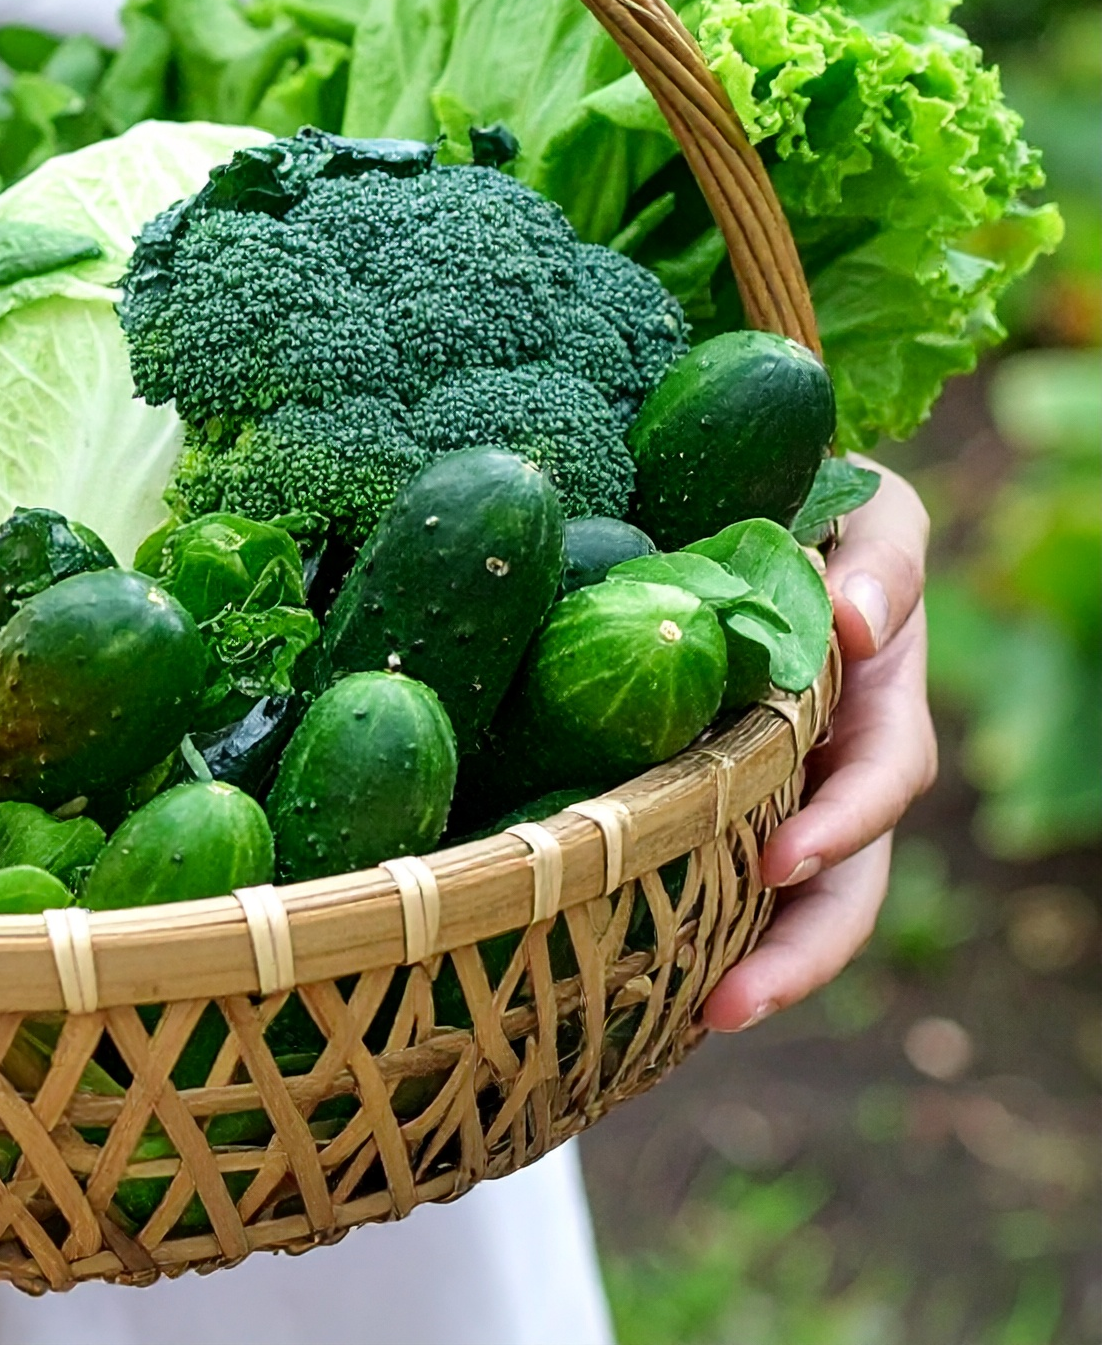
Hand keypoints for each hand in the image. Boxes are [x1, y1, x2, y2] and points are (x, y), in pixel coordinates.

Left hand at [704, 461, 932, 1030]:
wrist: (749, 495)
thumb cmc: (816, 501)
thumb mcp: (870, 512)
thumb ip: (882, 560)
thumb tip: (860, 624)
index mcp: (877, 702)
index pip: (880, 783)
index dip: (840, 828)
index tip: (778, 860)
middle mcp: (834, 765)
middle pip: (841, 884)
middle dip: (795, 955)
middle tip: (727, 1005)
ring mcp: (776, 789)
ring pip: (779, 905)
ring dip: (745, 965)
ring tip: (689, 1017)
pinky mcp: (708, 798)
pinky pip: (707, 873)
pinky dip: (687, 926)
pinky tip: (631, 975)